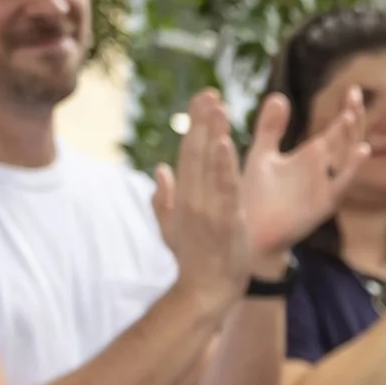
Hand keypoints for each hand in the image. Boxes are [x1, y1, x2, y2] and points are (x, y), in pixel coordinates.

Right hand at [152, 90, 253, 307]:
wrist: (204, 292)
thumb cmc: (191, 261)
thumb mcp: (171, 228)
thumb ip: (163, 198)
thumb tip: (160, 169)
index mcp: (184, 197)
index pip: (189, 153)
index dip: (195, 124)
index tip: (202, 98)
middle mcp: (193, 198)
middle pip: (197, 152)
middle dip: (202, 121)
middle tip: (209, 91)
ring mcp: (208, 209)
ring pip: (210, 165)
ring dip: (213, 134)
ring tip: (217, 107)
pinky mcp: (225, 221)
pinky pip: (225, 189)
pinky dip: (223, 166)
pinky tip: (225, 143)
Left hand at [243, 89, 368, 256]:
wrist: (249, 231)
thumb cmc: (255, 196)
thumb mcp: (261, 154)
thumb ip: (270, 128)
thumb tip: (279, 96)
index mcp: (312, 157)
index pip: (337, 129)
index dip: (347, 111)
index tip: (354, 89)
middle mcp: (324, 170)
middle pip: (347, 139)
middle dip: (353, 117)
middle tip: (355, 94)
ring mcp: (326, 186)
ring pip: (348, 157)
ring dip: (352, 137)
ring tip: (350, 115)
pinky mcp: (324, 204)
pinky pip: (343, 183)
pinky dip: (354, 167)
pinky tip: (362, 150)